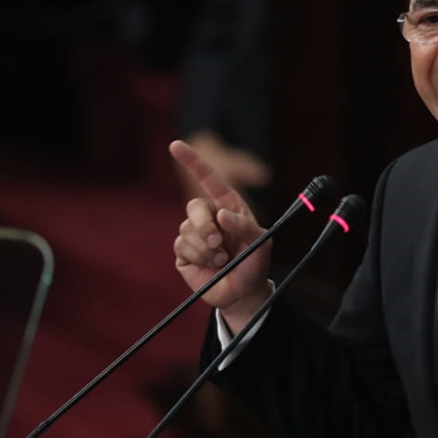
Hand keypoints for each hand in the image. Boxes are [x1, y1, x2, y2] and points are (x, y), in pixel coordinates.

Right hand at [170, 138, 271, 331]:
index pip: (208, 179)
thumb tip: (221, 215)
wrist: (243, 293)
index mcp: (228, 206)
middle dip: (205, 225)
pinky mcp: (184, 252)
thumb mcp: (261, 243)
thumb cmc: (255, 263)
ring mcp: (195, 234)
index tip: (175, 145)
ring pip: (188, 230)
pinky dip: (199, 257)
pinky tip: (211, 266)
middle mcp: (209, 217)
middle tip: (218, 243)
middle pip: (194, 207)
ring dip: (207, 248)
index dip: (192, 161)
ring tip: (222, 260)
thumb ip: (246, 226)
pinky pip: (182, 247)